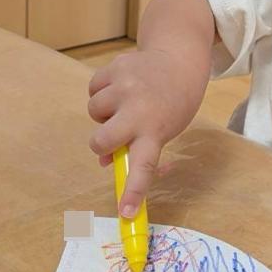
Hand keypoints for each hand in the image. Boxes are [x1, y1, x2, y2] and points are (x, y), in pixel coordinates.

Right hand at [86, 48, 207, 216]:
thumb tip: (103, 160)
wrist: (178, 59)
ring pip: (94, 111)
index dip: (132, 191)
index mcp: (156, 131)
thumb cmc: (171, 103)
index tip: (124, 212)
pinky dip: (101, 90)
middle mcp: (139, 110)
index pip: (143, 167)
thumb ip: (135, 146)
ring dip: (104, 112)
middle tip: (114, 135)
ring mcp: (125, 87)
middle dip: (101, 142)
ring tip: (123, 103)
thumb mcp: (162, 129)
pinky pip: (93, 88)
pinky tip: (119, 86)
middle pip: (100, 141)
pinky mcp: (114, 68)